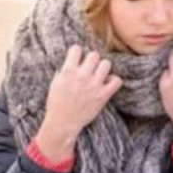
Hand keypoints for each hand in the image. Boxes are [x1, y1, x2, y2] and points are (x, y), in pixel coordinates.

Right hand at [35, 46, 122, 161]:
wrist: (63, 123)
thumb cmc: (57, 104)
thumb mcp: (55, 84)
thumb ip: (64, 71)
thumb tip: (72, 62)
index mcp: (68, 72)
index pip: (77, 49)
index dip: (77, 53)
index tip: (78, 59)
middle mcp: (82, 76)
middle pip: (94, 55)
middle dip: (92, 60)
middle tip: (89, 68)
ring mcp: (94, 86)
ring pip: (106, 64)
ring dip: (103, 68)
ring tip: (99, 75)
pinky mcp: (103, 96)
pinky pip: (117, 80)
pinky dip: (114, 81)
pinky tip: (108, 83)